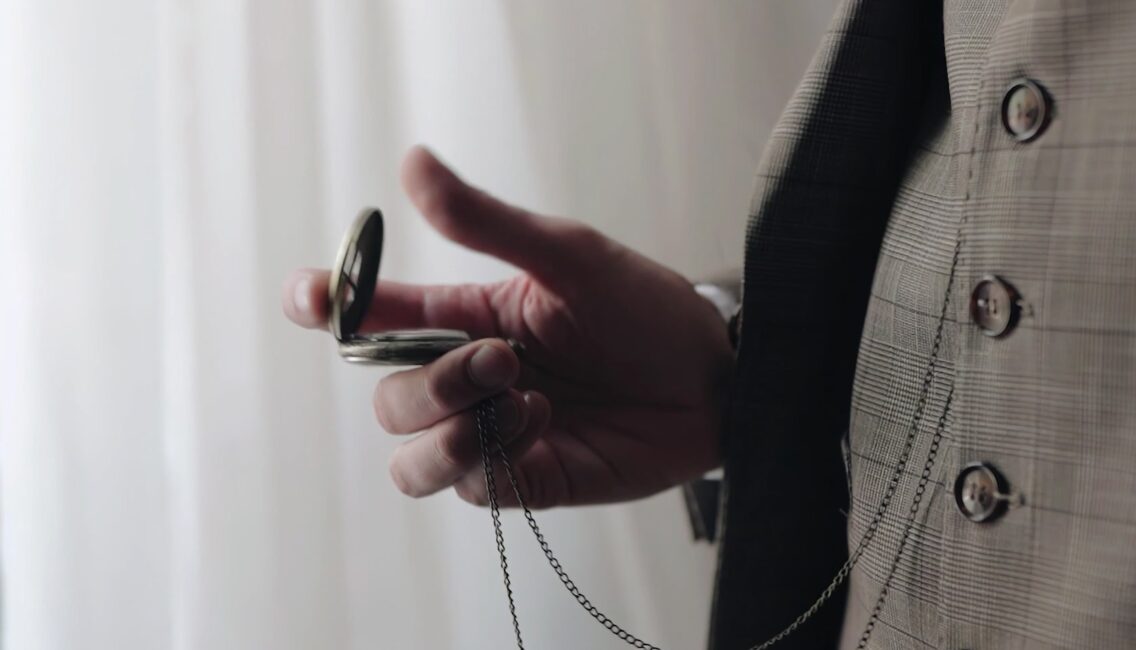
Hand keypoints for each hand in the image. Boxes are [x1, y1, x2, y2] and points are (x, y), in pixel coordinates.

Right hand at [283, 146, 733, 507]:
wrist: (716, 379)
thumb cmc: (646, 309)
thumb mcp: (569, 255)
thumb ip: (489, 222)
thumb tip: (413, 163)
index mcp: (465, 318)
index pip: (371, 318)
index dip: (326, 308)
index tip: (310, 299)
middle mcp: (469, 380)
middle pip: (389, 397)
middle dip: (433, 382)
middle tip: (504, 357)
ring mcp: (494, 434)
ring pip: (411, 459)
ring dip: (446, 432)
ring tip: (519, 400)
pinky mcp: (527, 480)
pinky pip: (471, 488)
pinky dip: (494, 456)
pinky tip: (544, 423)